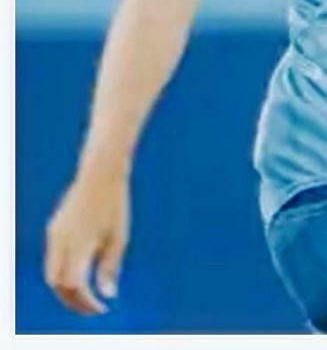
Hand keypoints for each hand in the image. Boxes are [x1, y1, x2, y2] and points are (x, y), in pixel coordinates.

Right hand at [46, 171, 129, 315]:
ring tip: (87, 295)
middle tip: (92, 308)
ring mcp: (53, 235)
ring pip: (51, 274)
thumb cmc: (115, 205)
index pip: (75, 286)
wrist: (100, 174)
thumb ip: (111, 267)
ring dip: (65, 288)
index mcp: (79, 245)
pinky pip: (53, 259)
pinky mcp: (53, 229)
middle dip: (72, 300)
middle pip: (58, 284)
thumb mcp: (119, 236)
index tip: (101, 309)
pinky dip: (63, 272)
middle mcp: (60, 242)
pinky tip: (81, 274)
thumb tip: (108, 294)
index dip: (86, 302)